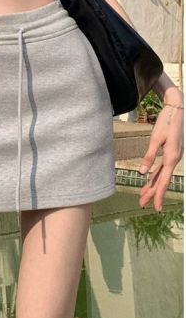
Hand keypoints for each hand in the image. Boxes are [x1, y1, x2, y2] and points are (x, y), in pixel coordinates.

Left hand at [138, 90, 183, 211]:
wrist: (177, 110)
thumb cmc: (166, 122)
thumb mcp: (156, 138)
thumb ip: (149, 156)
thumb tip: (142, 172)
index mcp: (172, 158)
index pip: (163, 181)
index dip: (158, 194)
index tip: (155, 206)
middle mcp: (174, 160)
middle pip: (161, 180)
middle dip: (152, 193)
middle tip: (142, 204)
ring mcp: (173, 157)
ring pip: (161, 175)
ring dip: (152, 185)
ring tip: (143, 196)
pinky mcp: (171, 153)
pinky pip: (162, 168)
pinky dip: (155, 176)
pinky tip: (150, 181)